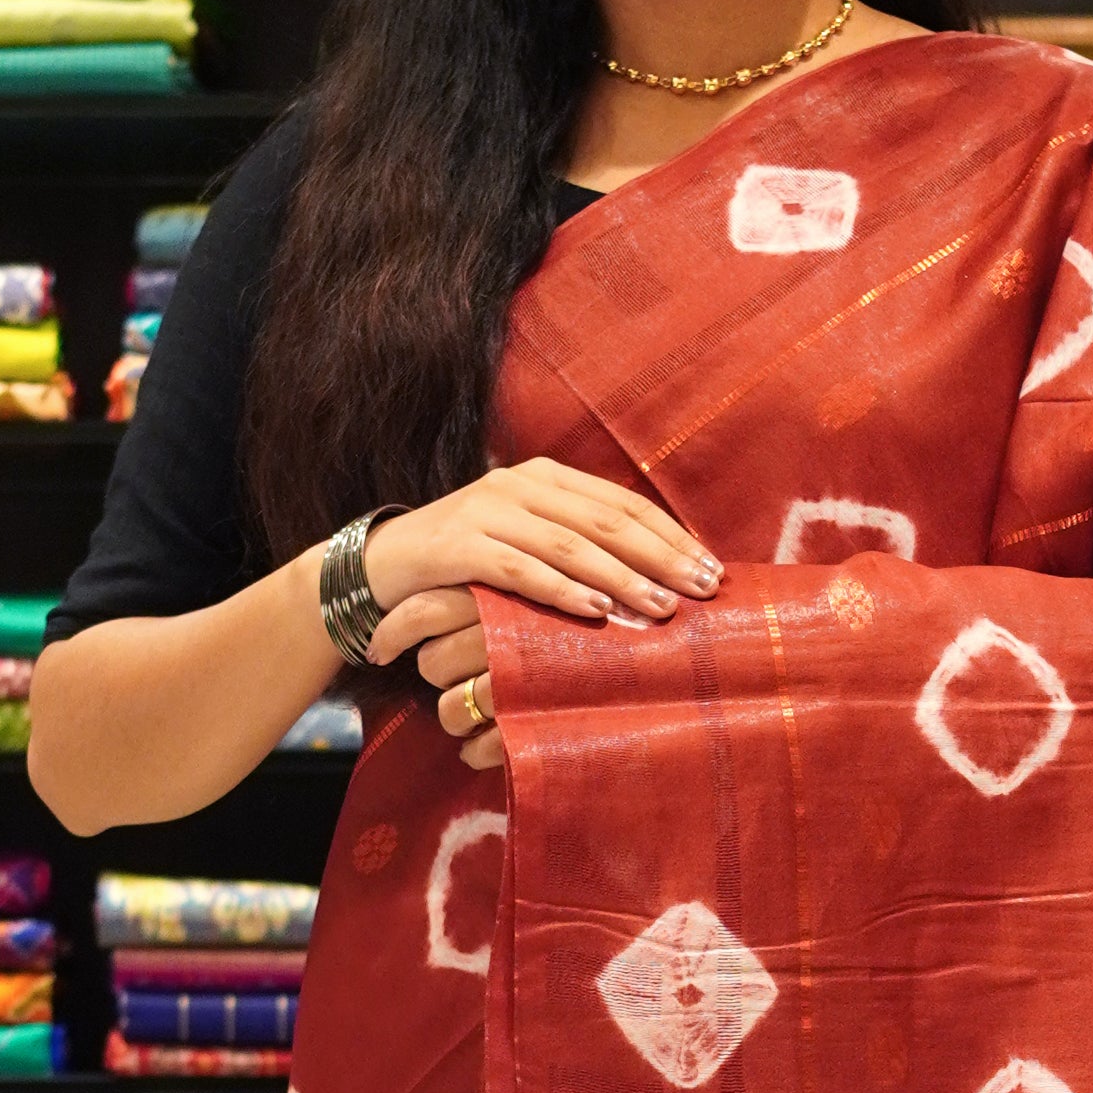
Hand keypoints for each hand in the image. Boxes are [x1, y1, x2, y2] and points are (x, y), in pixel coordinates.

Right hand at [362, 459, 718, 769]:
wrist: (380, 569)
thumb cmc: (466, 567)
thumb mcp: (525, 546)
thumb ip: (577, 550)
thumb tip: (654, 582)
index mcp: (546, 479)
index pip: (622, 503)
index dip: (671, 535)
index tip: (711, 569)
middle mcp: (520, 486)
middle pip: (606, 520)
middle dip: (661, 556)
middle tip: (702, 590)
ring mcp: (487, 511)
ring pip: (569, 544)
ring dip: (621, 578)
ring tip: (660, 609)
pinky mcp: (457, 545)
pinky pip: (519, 570)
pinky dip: (560, 591)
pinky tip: (595, 612)